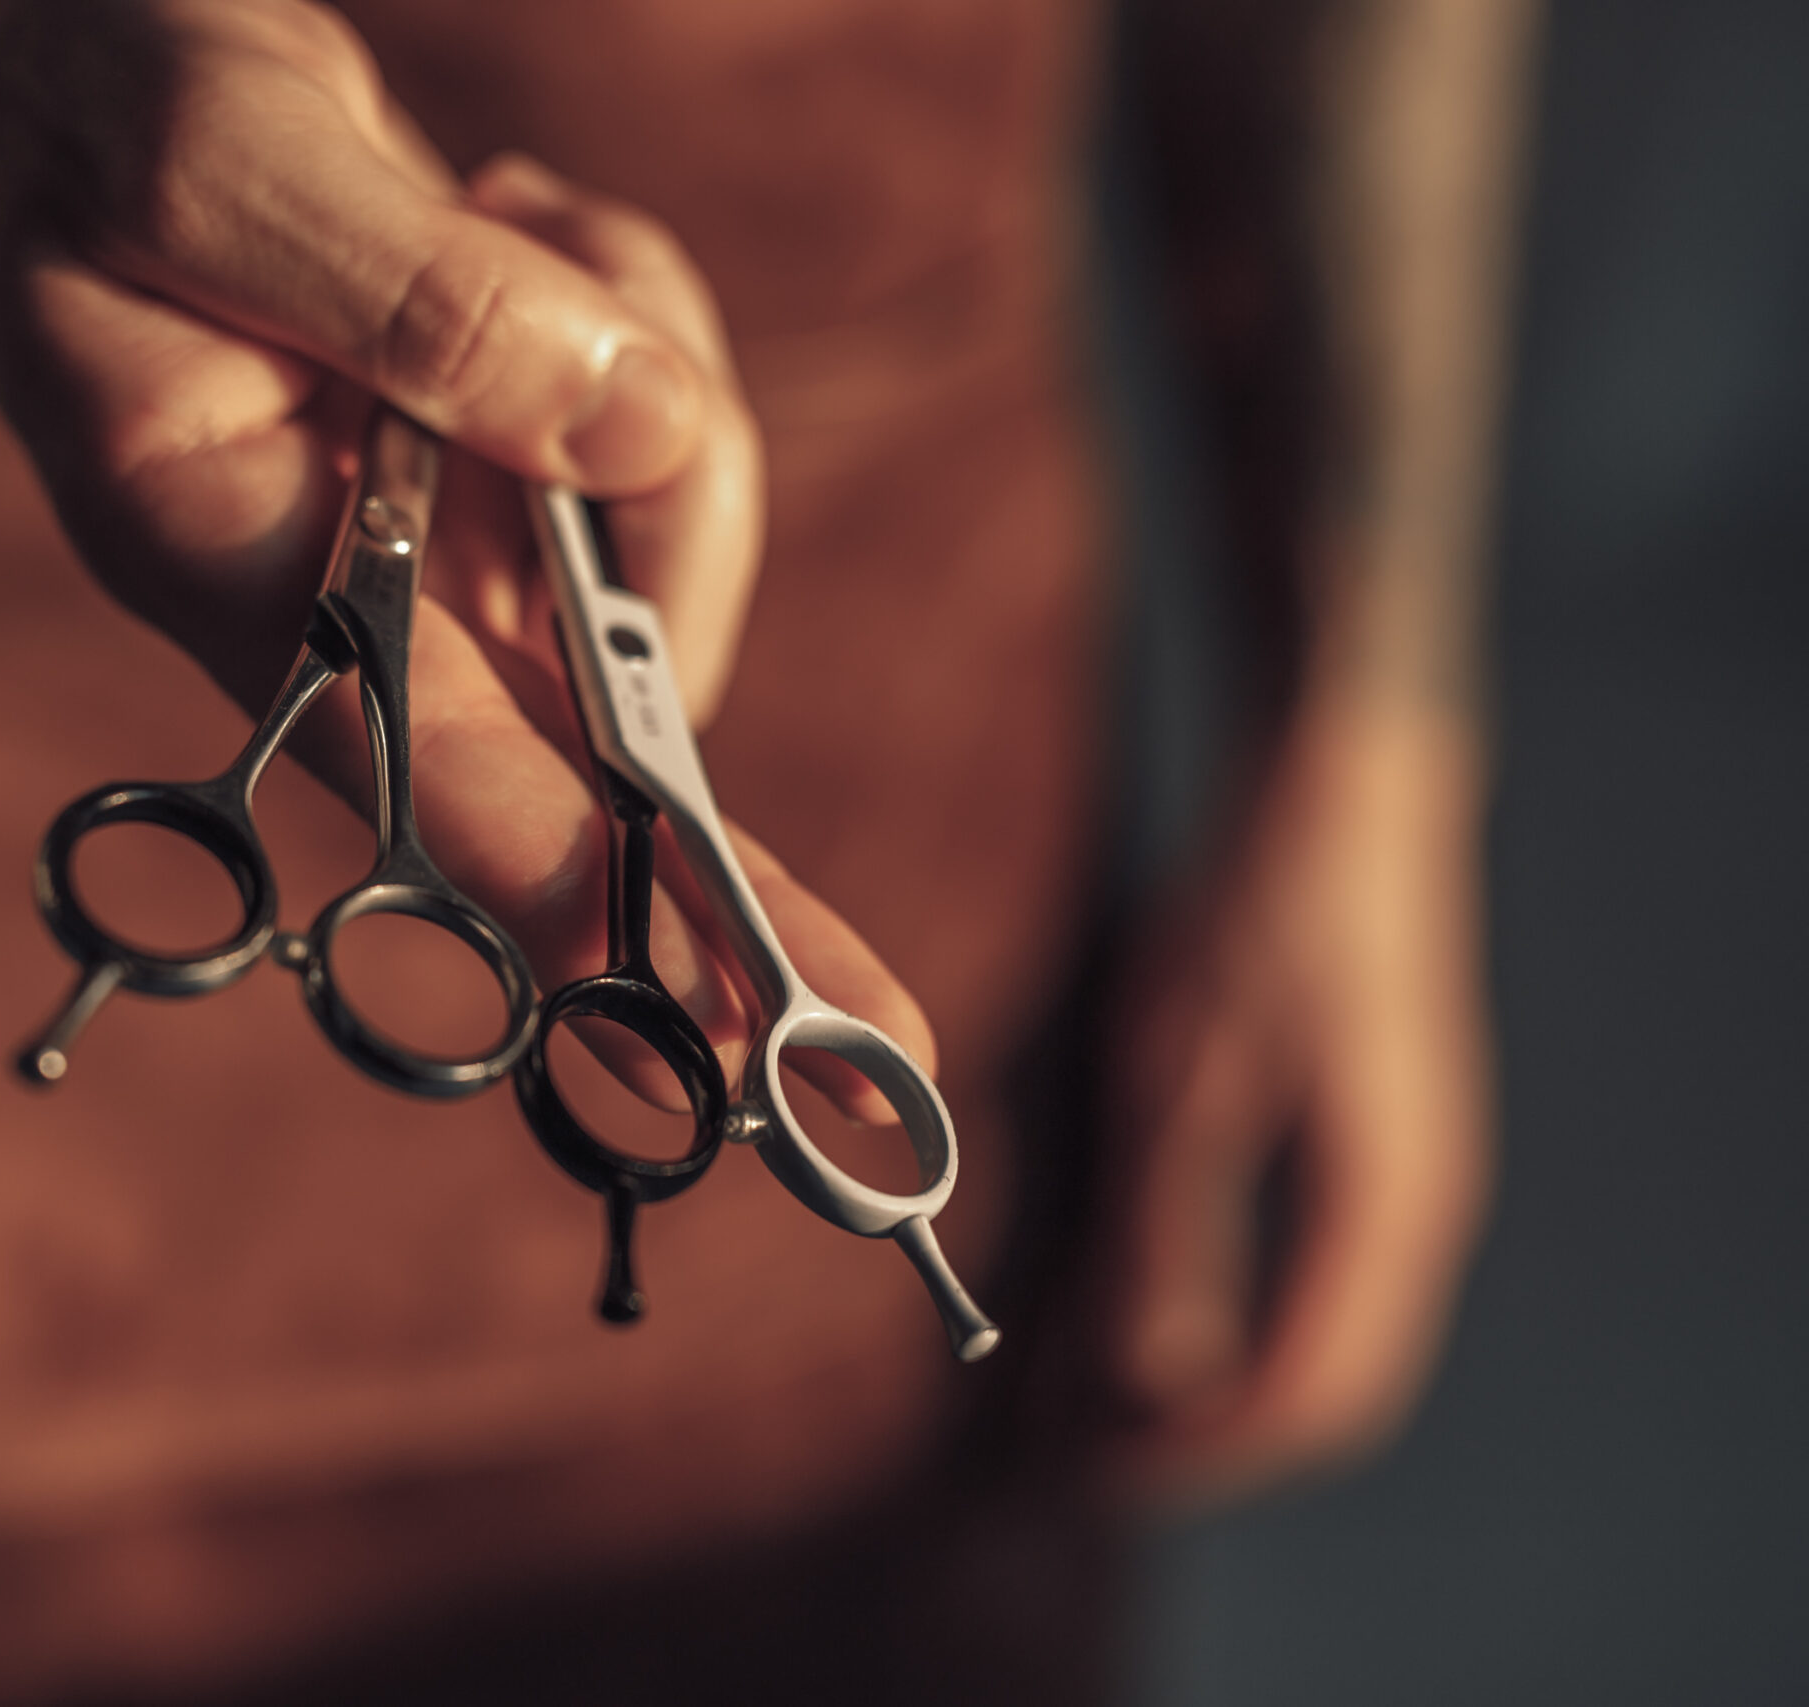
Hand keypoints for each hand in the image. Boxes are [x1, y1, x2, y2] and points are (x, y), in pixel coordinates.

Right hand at [0, 0, 931, 1109]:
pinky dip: (633, 300)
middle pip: (574, 758)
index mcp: (219, 549)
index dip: (562, 893)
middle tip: (892, 1039)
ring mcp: (440, 539)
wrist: (74, 55)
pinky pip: (661, 426)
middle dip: (719, 884)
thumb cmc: (89, 105)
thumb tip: (635, 434)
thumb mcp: (217, 156)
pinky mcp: (505, 468)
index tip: (696, 1037)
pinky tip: (507, 207)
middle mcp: (345, 589)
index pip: (410, 760)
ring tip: (499, 199)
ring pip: (661, 540)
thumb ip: (412, 296)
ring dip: (652, 361)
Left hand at [1104, 701, 1494, 1508]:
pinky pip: (1290, 1269)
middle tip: (1056, 1449)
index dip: (1188, 1456)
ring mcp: (1393, 1179)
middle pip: (1311, 1386)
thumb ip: (1164, 1235)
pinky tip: (1117, 1290)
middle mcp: (1407, 1216)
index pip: (1299, 1398)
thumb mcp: (1184, 1081)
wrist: (1336, 787)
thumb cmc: (1260, 919)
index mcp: (1381, 1213)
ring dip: (1189, 1374)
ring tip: (1065, 1387)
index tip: (1074, 1473)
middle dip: (1184, 1433)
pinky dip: (1205, 1304)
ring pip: (1298, 1330)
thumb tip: (1140, 1380)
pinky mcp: (1361, 1144)